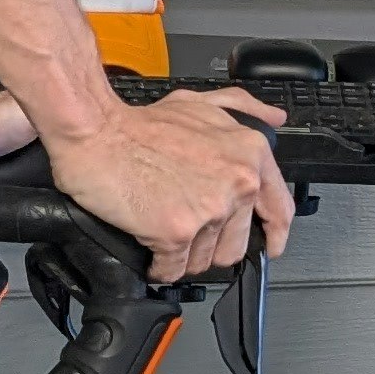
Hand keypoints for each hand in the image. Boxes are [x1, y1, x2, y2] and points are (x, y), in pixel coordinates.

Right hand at [45, 89, 292, 282]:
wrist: (96, 132)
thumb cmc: (141, 123)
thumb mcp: (202, 103)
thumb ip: (244, 110)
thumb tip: (274, 119)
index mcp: (250, 153)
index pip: (279, 210)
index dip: (273, 234)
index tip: (268, 245)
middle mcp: (237, 182)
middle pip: (236, 245)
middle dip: (209, 244)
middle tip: (185, 228)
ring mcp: (209, 209)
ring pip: (204, 260)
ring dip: (182, 255)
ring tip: (161, 228)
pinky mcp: (177, 232)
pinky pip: (174, 270)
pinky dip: (159, 265)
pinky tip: (148, 245)